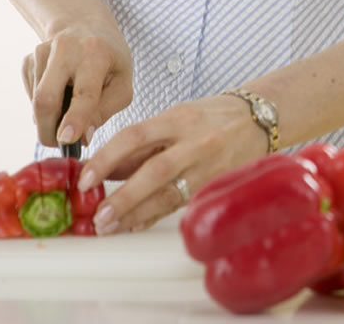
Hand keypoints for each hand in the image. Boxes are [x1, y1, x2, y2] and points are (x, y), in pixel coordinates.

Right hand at [22, 21, 132, 146]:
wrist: (85, 27)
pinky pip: (31, 94)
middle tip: (58, 144)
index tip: (66, 139)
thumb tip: (83, 137)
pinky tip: (60, 93)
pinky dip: (44, 105)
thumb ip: (106, 110)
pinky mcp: (28, 60)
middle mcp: (66, 48)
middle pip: (46, 98)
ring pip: (36, 99)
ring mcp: (42, 52)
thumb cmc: (109, 61)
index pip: (84, 92)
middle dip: (48, 129)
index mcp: (96, 54)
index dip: (75, 118)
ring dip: (48, 118)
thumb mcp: (122, 83)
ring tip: (68, 111)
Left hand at [76, 95, 268, 234]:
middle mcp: (194, 142)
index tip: (85, 178)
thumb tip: (105, 169)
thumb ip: (144, 142)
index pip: (135, 136)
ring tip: (110, 226)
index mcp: (178, 119)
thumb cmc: (212, 117)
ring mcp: (208, 166)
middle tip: (98, 215)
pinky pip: (182, 203)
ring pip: (170, 193)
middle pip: (154, 170)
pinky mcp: (216, 184)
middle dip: (123, 196)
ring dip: (137, 213)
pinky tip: (137, 223)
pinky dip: (156, 215)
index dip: (107, 158)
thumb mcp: (175, 117)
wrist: (258, 120)